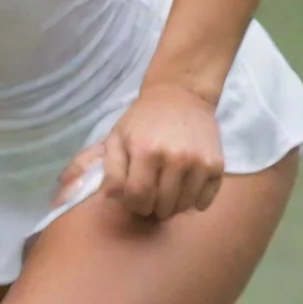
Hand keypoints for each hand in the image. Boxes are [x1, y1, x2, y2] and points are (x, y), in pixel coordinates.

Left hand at [54, 82, 223, 219]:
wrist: (181, 95)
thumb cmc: (142, 120)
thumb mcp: (115, 137)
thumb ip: (97, 166)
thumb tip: (86, 197)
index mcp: (144, 150)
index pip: (136, 198)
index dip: (132, 203)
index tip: (133, 195)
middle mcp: (173, 158)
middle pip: (160, 207)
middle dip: (151, 205)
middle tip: (150, 190)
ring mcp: (198, 163)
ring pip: (182, 208)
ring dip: (171, 205)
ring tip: (165, 187)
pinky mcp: (216, 166)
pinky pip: (204, 202)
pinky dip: (193, 200)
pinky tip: (185, 183)